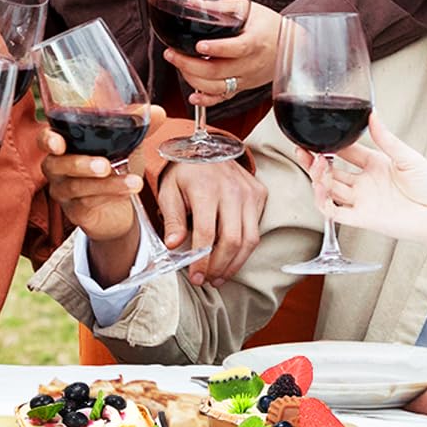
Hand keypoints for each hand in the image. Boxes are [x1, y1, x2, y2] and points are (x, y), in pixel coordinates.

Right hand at [37, 104, 164, 239]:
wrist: (120, 208)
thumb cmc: (115, 169)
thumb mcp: (126, 145)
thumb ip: (137, 128)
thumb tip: (158, 112)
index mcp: (64, 145)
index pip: (45, 139)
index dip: (48, 140)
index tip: (58, 143)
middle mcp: (57, 168)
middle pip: (56, 164)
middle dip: (81, 164)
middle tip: (105, 165)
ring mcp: (63, 191)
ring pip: (76, 187)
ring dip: (107, 184)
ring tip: (134, 182)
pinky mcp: (75, 212)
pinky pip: (86, 205)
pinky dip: (109, 197)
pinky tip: (128, 193)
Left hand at [156, 157, 267, 286]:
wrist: (204, 146)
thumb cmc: (182, 171)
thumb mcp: (168, 191)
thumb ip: (171, 218)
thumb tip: (173, 245)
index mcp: (206, 188)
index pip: (207, 233)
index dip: (203, 260)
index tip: (196, 276)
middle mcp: (232, 190)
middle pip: (232, 240)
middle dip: (220, 266)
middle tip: (208, 280)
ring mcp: (249, 192)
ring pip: (250, 239)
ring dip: (235, 263)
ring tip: (220, 276)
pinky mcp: (259, 194)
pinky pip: (256, 229)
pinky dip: (245, 248)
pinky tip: (231, 258)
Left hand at [166, 1, 281, 104]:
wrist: (290, 45)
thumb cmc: (268, 25)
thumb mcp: (247, 9)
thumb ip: (219, 7)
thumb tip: (192, 3)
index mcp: (255, 41)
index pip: (237, 48)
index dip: (217, 49)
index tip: (198, 46)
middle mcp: (251, 63)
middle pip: (219, 71)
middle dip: (190, 64)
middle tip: (171, 54)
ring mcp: (247, 78)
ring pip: (218, 87)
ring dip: (193, 79)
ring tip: (177, 64)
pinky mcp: (243, 87)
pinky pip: (224, 98)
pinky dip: (207, 101)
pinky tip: (193, 97)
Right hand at [299, 116, 426, 262]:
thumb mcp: (408, 157)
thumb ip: (386, 139)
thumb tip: (372, 115)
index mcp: (376, 165)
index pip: (345, 152)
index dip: (329, 144)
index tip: (318, 134)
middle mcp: (365, 183)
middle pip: (330, 171)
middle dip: (313, 160)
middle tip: (302, 149)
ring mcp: (362, 201)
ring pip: (328, 189)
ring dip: (316, 177)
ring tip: (313, 163)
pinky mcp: (362, 218)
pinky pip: (334, 212)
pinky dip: (322, 201)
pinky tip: (319, 188)